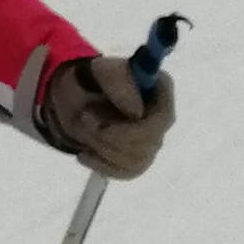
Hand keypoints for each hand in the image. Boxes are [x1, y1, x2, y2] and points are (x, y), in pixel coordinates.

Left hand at [39, 51, 174, 179]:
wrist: (80, 96)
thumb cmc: (96, 79)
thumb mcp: (101, 71)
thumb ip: (119, 84)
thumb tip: (136, 113)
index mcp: (161, 91)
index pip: (163, 119)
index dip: (134, 129)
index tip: (102, 125)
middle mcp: (162, 120)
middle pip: (147, 144)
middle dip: (108, 135)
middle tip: (83, 117)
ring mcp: (152, 142)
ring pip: (135, 161)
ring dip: (100, 146)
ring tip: (81, 128)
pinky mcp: (138, 161)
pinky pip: (124, 172)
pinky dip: (101, 164)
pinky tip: (84, 153)